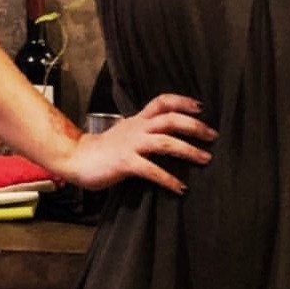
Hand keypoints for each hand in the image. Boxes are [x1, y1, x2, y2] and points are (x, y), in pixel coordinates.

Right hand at [65, 93, 216, 193]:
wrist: (76, 158)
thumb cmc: (104, 150)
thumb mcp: (127, 133)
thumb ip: (145, 131)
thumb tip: (170, 137)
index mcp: (138, 120)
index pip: (162, 102)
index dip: (182, 101)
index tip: (200, 107)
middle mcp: (137, 128)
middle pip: (170, 119)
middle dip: (194, 126)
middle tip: (212, 136)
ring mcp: (131, 144)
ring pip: (165, 141)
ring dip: (188, 150)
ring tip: (205, 159)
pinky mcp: (125, 162)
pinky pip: (151, 169)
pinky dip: (168, 179)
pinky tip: (180, 187)